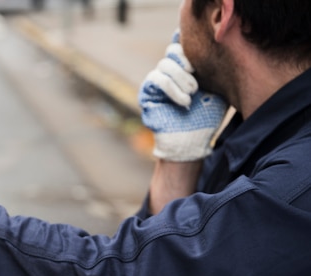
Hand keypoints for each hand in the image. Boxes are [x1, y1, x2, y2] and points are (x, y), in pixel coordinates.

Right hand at [138, 31, 228, 161]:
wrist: (191, 141)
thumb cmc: (207, 117)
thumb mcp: (218, 88)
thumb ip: (217, 67)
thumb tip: (225, 42)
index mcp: (186, 67)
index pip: (181, 42)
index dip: (186, 38)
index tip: (201, 41)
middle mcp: (170, 71)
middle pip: (173, 49)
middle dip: (186, 59)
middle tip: (197, 75)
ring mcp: (157, 81)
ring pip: (165, 64)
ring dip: (182, 78)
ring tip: (193, 94)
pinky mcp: (147, 92)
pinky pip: (157, 79)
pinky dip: (173, 89)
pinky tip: (185, 102)